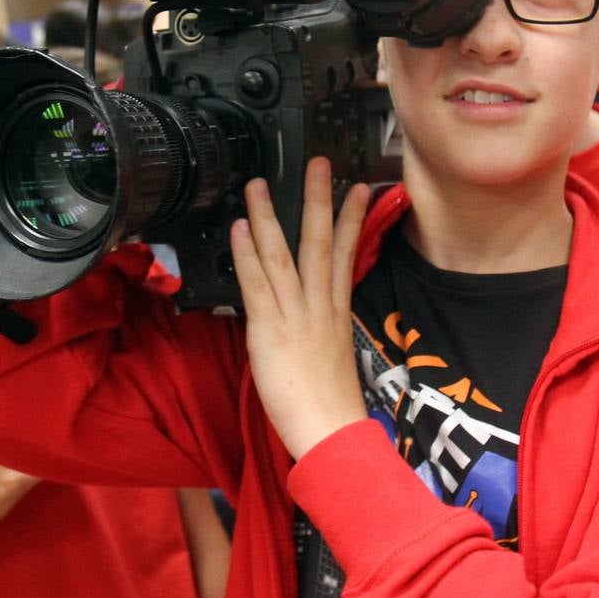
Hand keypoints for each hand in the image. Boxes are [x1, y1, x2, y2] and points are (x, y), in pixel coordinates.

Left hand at [230, 157, 369, 458]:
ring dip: (270, 215)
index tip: (359, 189)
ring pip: (283, 254)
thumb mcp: (333, 356)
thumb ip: (321, 327)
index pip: (346, 255)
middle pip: (320, 242)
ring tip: (259, 184)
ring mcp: (296, 314)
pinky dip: (248, 253)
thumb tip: (311, 314)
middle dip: (319, 200)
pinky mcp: (271, 329)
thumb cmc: (330, 406)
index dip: (352, 220)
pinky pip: (257, 283)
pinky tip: (239, 228)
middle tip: (319, 163)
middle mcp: (320, 305)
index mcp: (337, 311)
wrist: (331, 433)